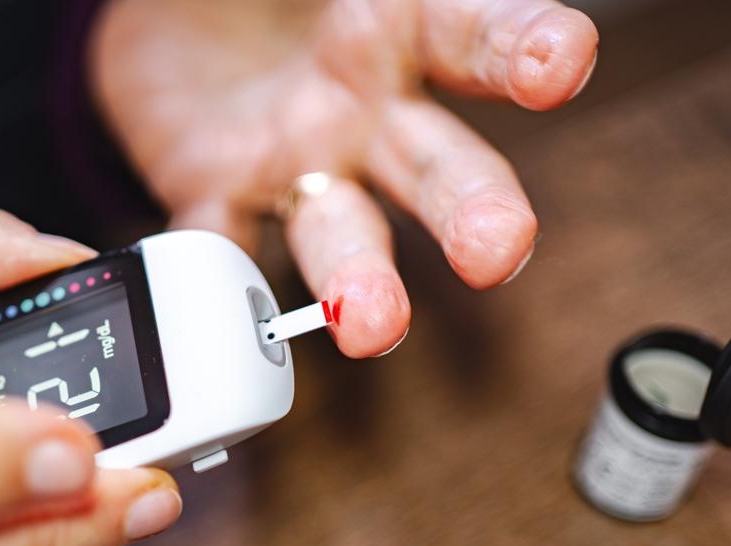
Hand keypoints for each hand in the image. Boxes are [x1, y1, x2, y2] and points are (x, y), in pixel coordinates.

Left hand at [93, 0, 597, 356]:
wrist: (169, 16)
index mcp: (397, 24)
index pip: (476, 35)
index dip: (524, 48)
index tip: (561, 61)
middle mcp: (365, 110)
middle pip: (438, 169)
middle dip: (473, 211)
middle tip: (497, 251)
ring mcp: (297, 162)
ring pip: (343, 233)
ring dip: (361, 282)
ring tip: (372, 328)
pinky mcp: (219, 193)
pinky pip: (220, 242)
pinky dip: (219, 281)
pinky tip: (228, 307)